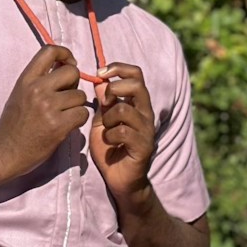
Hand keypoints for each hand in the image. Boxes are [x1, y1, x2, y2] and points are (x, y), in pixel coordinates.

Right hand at [0, 45, 88, 182]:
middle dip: (74, 84)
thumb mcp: (20, 94)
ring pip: (80, 96)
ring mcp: (48, 106)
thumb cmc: (13, 125)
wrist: (4, 153)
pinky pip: (83, 113)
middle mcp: (37, 89)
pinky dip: (78, 120)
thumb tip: (65, 67)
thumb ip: (39, 80)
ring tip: (62, 116)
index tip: (69, 63)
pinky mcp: (58, 124)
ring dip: (76, 106)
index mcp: (26, 79)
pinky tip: (66, 126)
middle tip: (65, 97)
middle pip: (72, 72)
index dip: (65, 53)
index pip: (49, 50)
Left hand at [87, 62, 157, 199]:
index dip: (118, 68)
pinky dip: (110, 136)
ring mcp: (147, 130)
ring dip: (107, 118)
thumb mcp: (102, 121)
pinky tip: (109, 143)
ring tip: (106, 130)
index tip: (100, 73)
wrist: (120, 178)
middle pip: (136, 85)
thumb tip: (99, 81)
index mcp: (137, 104)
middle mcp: (146, 113)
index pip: (136, 75)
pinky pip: (123, 132)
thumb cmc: (110, 148)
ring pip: (124, 109)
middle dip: (114, 88)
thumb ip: (103, 103)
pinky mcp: (143, 146)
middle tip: (103, 101)